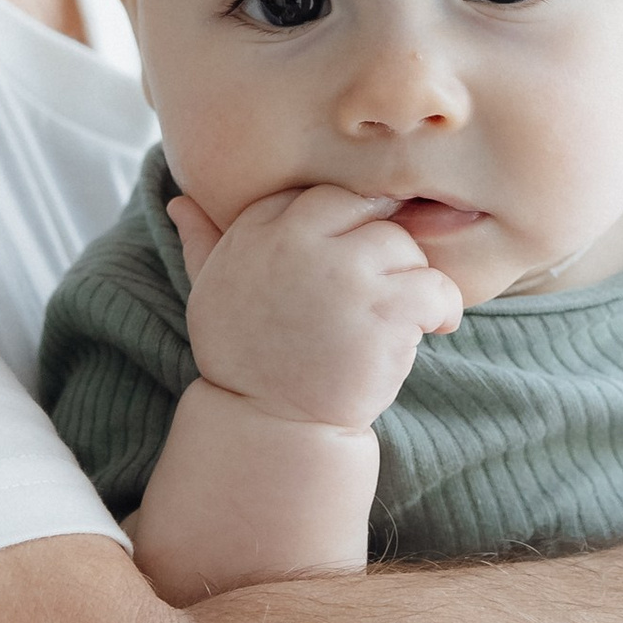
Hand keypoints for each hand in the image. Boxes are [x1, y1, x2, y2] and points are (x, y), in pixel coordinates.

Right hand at [167, 183, 462, 433]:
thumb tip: (179, 201)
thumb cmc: (244, 360)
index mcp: (256, 229)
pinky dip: (443, 308)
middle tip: (380, 289)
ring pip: (404, 245)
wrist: (272, 426)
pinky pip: (436, 284)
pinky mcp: (384, 309)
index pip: (318, 196)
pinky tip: (434, 328)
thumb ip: (201, 241)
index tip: (342, 265)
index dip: (340, 229)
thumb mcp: (211, 292)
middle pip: (365, 207)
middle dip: (378, 245)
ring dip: (411, 280)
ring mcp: (343, 273)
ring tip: (399, 317)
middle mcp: (297, 241)